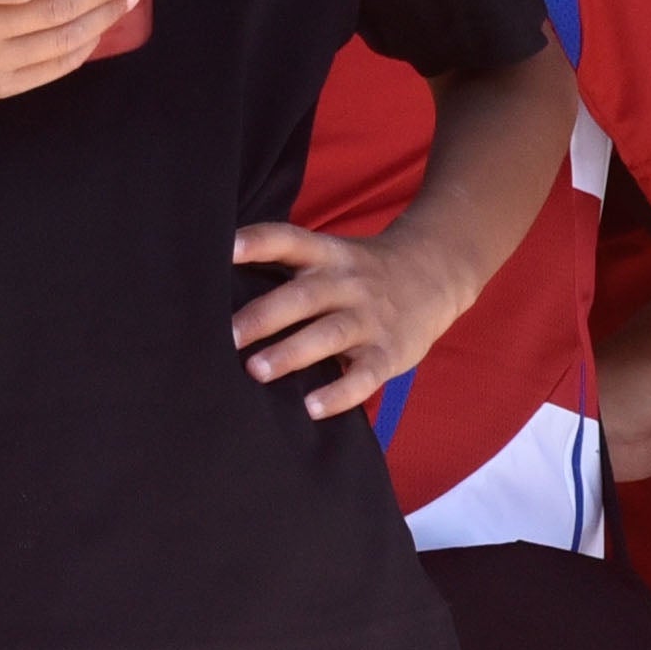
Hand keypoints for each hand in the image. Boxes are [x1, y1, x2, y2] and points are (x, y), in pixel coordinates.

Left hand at [228, 218, 482, 418]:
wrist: (436, 275)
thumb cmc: (360, 274)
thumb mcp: (331, 257)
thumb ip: (285, 270)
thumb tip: (215, 292)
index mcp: (328, 256)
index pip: (289, 241)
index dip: (258, 243)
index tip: (226, 249)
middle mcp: (347, 283)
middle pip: (304, 296)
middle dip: (265, 315)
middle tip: (227, 336)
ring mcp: (371, 318)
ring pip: (330, 334)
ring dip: (292, 352)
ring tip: (257, 371)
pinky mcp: (390, 351)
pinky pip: (365, 375)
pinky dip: (340, 393)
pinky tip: (313, 408)